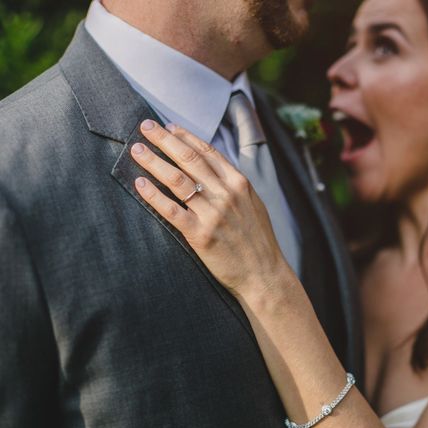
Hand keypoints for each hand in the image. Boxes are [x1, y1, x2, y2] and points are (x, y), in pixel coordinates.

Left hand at [131, 119, 290, 295]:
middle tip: (145, 126)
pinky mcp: (200, 234)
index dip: (185, 136)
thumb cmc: (258, 241)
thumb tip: (212, 168)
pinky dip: (153, 195)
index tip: (168, 126)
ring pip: (177, 180)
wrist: (264, 273)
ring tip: (136, 150)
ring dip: (154, 161)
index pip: (208, 151)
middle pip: (188, 158)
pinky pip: (171, 210)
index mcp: (240, 183)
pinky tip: (140, 183)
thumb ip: (234, 185)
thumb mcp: (253, 204)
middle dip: (164, 140)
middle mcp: (226, 194)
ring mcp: (213, 213)